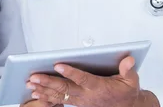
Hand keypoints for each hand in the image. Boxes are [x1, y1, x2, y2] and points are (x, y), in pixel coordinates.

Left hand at [26, 55, 157, 106]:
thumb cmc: (127, 92)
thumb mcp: (131, 80)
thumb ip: (128, 70)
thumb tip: (128, 60)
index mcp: (99, 87)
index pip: (83, 79)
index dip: (70, 72)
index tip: (58, 64)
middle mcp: (87, 95)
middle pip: (65, 88)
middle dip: (48, 82)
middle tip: (34, 76)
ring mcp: (81, 101)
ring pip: (60, 95)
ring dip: (44, 90)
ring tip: (31, 84)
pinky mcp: (78, 103)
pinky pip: (60, 101)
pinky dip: (47, 97)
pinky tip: (36, 94)